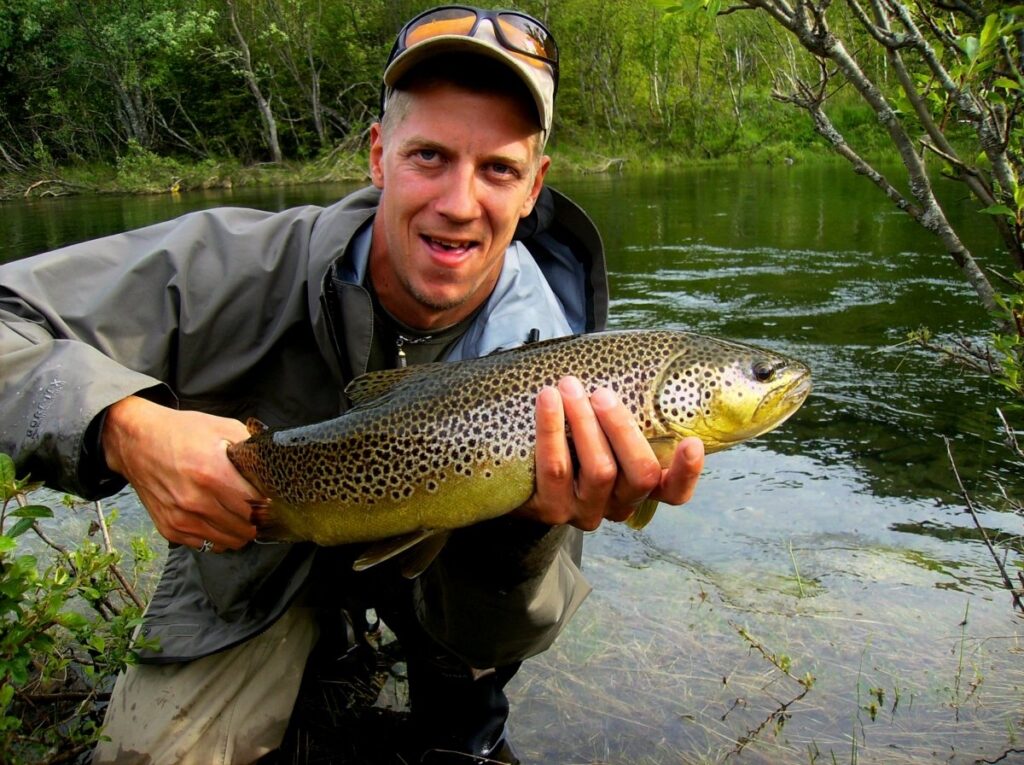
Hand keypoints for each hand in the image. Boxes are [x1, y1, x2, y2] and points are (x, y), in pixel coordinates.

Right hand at [102, 396, 259, 551]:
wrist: (136, 442)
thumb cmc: (182, 432)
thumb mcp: (222, 427)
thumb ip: (250, 449)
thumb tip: (272, 469)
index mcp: (213, 474)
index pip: (256, 504)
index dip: (268, 503)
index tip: (270, 499)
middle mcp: (197, 501)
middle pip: (245, 527)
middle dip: (257, 519)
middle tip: (258, 509)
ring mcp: (182, 518)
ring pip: (229, 541)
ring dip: (240, 531)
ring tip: (241, 516)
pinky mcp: (170, 528)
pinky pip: (207, 545)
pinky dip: (219, 537)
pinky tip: (219, 520)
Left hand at [517, 376, 704, 530]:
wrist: (515, 471)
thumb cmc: (568, 436)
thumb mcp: (599, 430)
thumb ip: (618, 412)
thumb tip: (632, 359)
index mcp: (639, 488)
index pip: (674, 493)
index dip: (686, 473)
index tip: (692, 443)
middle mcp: (618, 506)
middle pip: (639, 475)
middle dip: (622, 428)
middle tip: (602, 393)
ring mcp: (585, 512)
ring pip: (600, 470)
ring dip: (585, 422)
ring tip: (568, 387)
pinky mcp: (550, 511)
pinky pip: (555, 468)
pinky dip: (552, 429)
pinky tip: (547, 400)